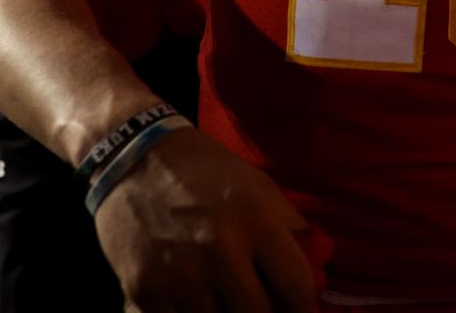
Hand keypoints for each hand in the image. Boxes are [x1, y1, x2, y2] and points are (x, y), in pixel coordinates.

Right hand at [95, 126, 321, 312]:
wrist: (133, 158)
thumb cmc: (206, 171)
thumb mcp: (259, 186)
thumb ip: (293, 230)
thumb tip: (321, 272)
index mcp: (256, 221)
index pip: (298, 289)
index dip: (305, 308)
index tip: (300, 310)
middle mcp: (220, 251)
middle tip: (264, 307)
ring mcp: (180, 275)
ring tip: (230, 303)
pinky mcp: (144, 291)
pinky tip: (197, 305)